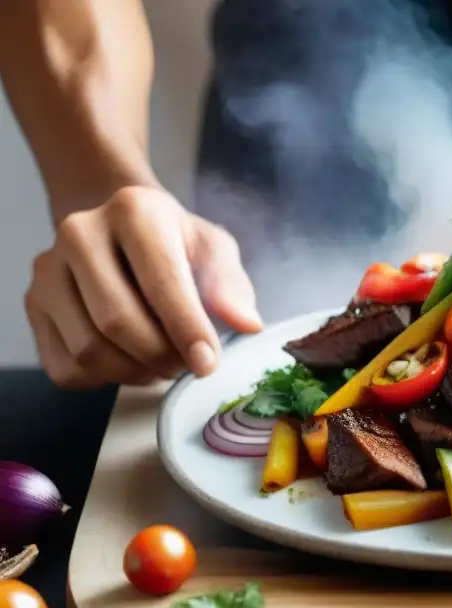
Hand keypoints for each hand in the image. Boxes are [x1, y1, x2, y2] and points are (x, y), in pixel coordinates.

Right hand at [25, 186, 261, 388]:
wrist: (120, 232)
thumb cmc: (174, 244)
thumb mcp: (212, 250)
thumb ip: (230, 285)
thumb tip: (247, 324)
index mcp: (133, 211)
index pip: (160, 283)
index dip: (187, 331)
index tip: (208, 364)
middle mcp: (79, 233)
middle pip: (117, 322)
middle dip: (161, 358)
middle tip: (186, 365)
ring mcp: (47, 270)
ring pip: (89, 350)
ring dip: (135, 373)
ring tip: (162, 363)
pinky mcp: (33, 305)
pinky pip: (66, 367)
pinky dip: (105, 380)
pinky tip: (129, 362)